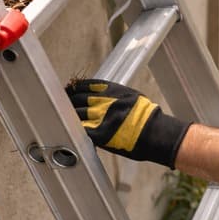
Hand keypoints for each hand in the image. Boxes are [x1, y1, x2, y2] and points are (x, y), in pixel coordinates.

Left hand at [65, 79, 190, 167]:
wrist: (156, 133)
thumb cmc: (147, 116)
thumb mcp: (131, 96)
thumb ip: (114, 94)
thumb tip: (100, 95)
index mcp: (113, 90)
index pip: (86, 85)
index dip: (75, 87)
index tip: (70, 89)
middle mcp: (104, 101)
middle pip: (78, 98)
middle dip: (69, 100)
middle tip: (63, 103)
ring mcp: (101, 118)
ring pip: (76, 113)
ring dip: (69, 114)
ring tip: (64, 116)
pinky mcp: (100, 134)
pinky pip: (81, 129)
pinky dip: (74, 128)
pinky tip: (70, 128)